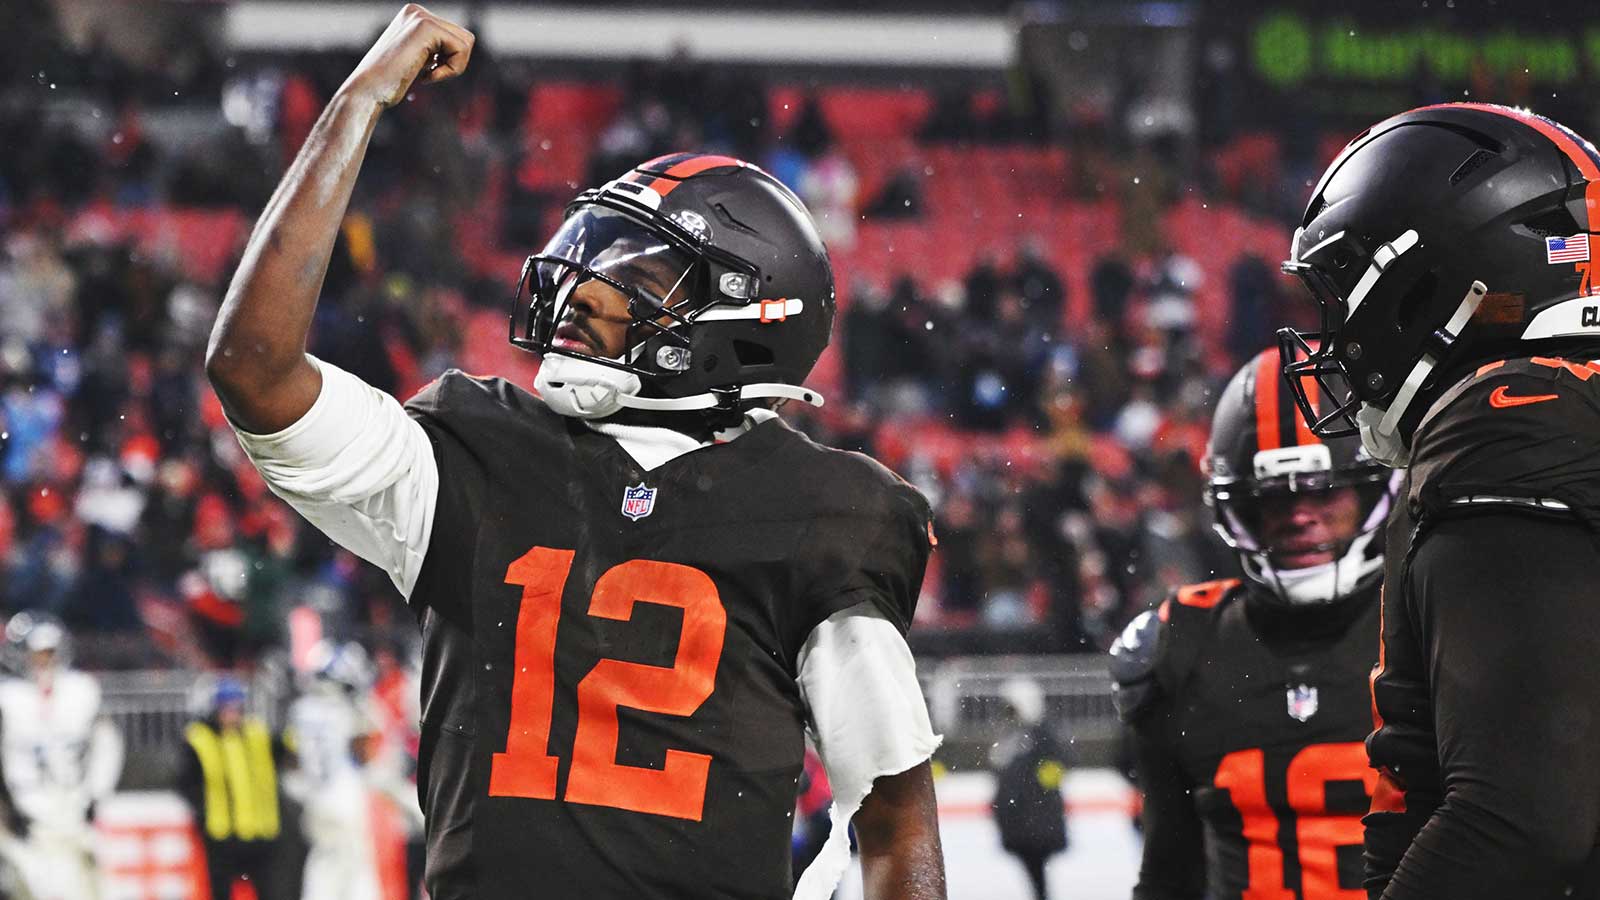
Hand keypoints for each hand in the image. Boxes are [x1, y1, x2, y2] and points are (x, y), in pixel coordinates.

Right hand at [343, 4, 474, 108]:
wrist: (367, 91)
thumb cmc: (388, 83)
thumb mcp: (415, 60)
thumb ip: (433, 50)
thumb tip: (463, 46)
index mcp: (414, 18)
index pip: (455, 38)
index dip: (447, 62)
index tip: (423, 72)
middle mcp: (417, 11)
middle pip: (465, 38)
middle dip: (453, 63)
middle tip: (427, 75)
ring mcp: (420, 16)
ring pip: (467, 42)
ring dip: (453, 67)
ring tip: (426, 75)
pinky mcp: (426, 26)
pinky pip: (462, 48)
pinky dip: (451, 69)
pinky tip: (426, 76)